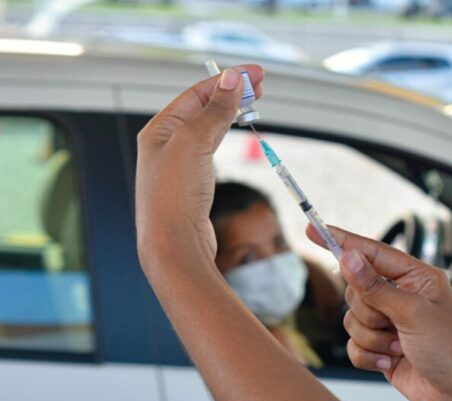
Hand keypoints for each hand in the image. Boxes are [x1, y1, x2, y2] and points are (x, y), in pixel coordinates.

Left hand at [136, 66, 263, 266]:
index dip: (228, 81)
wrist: (174, 244)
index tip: (256, 74)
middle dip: (232, 93)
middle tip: (260, 85)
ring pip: (208, 127)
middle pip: (202, 107)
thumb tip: (231, 80)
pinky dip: (225, 133)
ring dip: (230, 112)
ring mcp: (179, 163)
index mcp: (159, 129)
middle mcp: (166, 144)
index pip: (197, 93)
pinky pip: (210, 147)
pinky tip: (233, 130)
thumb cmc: (174, 197)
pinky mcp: (192, 181)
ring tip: (253, 102)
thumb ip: (215, 110)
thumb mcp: (194, 143)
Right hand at [307, 226, 451, 400]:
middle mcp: (401, 296)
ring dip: (372, 338)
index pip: (371, 252)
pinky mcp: (381, 348)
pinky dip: (369, 356)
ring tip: (400, 348)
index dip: (341, 240)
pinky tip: (391, 363)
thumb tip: (348, 257)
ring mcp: (390, 323)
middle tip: (393, 324)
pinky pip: (353, 345)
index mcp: (416, 277)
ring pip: (351, 319)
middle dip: (368, 311)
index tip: (313, 229)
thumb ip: (375, 286)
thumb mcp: (413, 313)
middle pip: (355, 289)